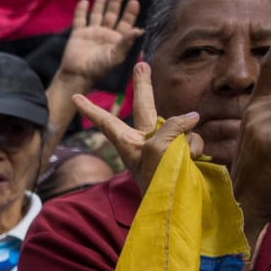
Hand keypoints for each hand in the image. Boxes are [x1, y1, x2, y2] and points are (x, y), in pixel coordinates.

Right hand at [56, 0, 143, 87]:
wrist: (77, 75)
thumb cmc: (98, 68)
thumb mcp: (115, 56)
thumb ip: (126, 42)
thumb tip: (139, 30)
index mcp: (116, 39)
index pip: (125, 22)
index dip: (130, 12)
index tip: (134, 1)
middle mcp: (105, 34)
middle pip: (111, 14)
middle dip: (115, 2)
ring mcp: (91, 33)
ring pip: (97, 14)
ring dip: (100, 4)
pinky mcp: (78, 34)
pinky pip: (80, 19)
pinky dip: (81, 10)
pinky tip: (84, 1)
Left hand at [73, 62, 200, 196]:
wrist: (177, 207)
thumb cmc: (159, 179)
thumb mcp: (159, 148)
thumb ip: (174, 126)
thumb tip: (192, 117)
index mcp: (127, 141)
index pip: (106, 120)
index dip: (91, 108)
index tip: (75, 97)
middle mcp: (144, 140)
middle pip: (145, 106)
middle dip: (143, 85)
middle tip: (141, 64)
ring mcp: (166, 145)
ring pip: (181, 128)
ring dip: (185, 142)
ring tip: (179, 160)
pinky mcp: (184, 152)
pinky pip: (194, 141)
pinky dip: (195, 151)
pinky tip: (192, 163)